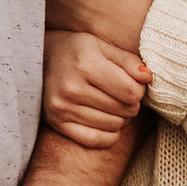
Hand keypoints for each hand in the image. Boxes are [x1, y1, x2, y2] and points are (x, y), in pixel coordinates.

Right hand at [44, 27, 149, 148]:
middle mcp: (72, 87)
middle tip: (121, 93)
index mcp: (85, 63)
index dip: (140, 89)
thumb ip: (127, 61)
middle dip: (131, 103)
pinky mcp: (57, 123)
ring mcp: (62, 108)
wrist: (37, 59)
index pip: (131, 91)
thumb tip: (149, 77)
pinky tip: (105, 119)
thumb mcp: (101, 46)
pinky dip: (109, 134)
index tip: (133, 83)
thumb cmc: (75, 50)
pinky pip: (97, 140)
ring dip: (120, 117)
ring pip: (114, 126)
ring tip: (111, 103)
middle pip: (125, 110)